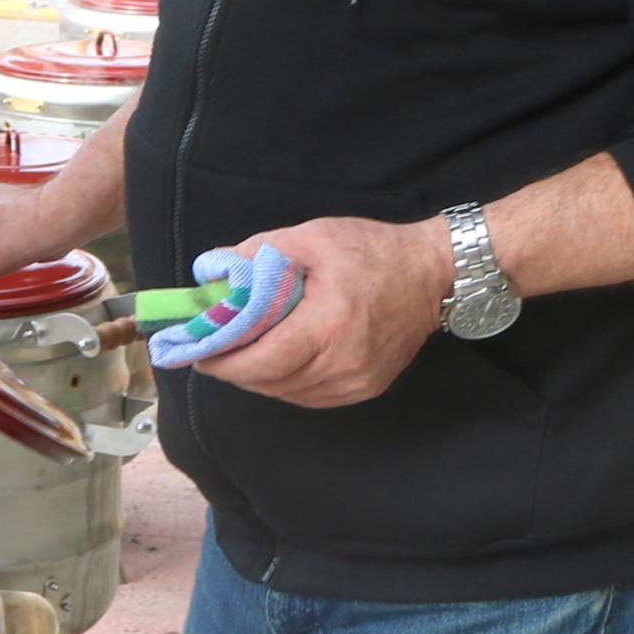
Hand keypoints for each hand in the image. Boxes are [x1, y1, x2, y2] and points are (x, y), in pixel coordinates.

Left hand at [197, 216, 451, 408]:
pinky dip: (287, 384)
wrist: (433, 275)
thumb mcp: (313, 236)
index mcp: (329, 323)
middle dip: (236, 371)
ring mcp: (358, 380)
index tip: (200, 354)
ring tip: (240, 357)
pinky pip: (312, 396)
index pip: (264, 360)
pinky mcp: (367, 388)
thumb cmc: (373, 251)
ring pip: (289, 394)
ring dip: (260, 379)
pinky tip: (277, 364)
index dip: (226, 362)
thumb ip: (260, 251)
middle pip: (272, 382)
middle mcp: (345, 361)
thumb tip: (214, 268)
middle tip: (212, 354)